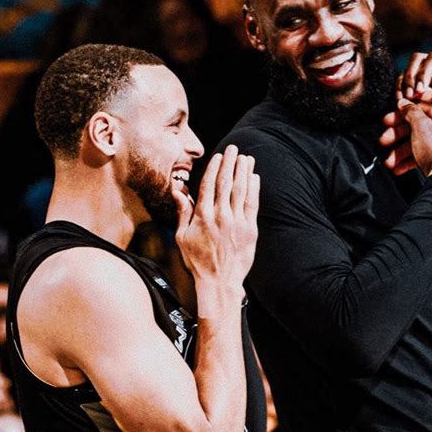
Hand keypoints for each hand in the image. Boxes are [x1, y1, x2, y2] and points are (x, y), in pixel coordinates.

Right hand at [173, 145, 259, 290]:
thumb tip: (178, 191)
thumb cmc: (198, 261)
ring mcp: (236, 222)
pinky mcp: (250, 230)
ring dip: (244, 172)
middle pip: (226, 183)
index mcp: (202, 216)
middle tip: (234, 148)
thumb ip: (182, 212)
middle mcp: (220, 216)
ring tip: (246, 158)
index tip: (219, 156)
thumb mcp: (182, 237)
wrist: (219, 282)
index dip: (215, 168)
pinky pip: (252, 204)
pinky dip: (254, 189)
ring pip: (241, 190)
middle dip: (231, 163)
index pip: (209, 185)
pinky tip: (254, 177)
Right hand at [380, 99, 431, 176]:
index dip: (402, 113)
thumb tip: (404, 103)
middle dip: (396, 136)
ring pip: (414, 144)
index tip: (389, 119)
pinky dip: (407, 161)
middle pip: (414, 128)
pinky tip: (398, 167)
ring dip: (399, 153)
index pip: (419, 109)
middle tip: (385, 139)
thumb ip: (411, 112)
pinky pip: (419, 156)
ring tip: (389, 161)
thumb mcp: (421, 126)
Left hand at [397, 52, 431, 129]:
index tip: (399, 101)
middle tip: (409, 94)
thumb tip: (385, 122)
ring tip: (421, 91)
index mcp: (426, 78)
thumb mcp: (429, 118)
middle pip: (417, 59)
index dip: (400, 84)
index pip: (407, 72)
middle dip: (410, 75)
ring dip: (424, 73)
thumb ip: (409, 117)